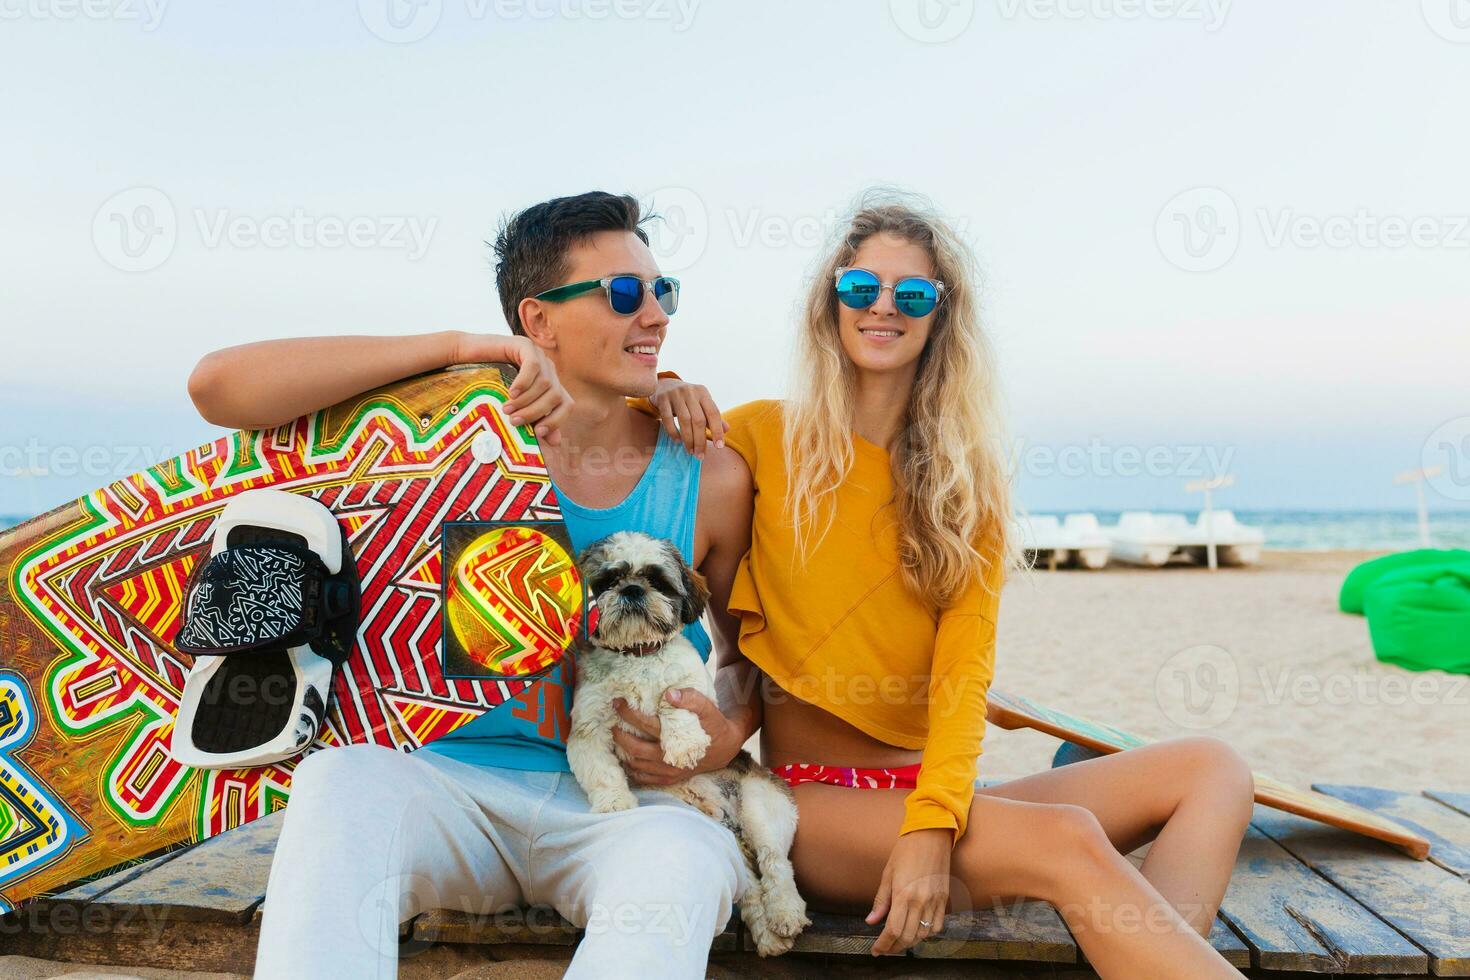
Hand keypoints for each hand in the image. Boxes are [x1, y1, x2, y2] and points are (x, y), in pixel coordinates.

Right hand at [454, 333, 572, 445]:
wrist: (464, 358)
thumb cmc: (487, 386)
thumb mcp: (513, 407)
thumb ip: (534, 421)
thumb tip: (556, 441)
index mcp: (550, 385)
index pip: (566, 405)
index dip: (556, 421)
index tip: (538, 433)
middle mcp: (549, 370)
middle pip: (556, 396)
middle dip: (536, 412)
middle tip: (514, 421)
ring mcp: (539, 356)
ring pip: (545, 383)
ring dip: (526, 400)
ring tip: (506, 409)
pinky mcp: (525, 345)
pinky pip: (533, 365)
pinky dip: (524, 382)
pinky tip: (511, 392)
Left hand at [611, 688, 743, 784]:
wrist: (725, 749)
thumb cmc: (714, 726)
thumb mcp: (709, 709)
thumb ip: (691, 699)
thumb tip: (669, 694)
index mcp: (675, 740)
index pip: (645, 725)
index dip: (629, 714)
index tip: (618, 703)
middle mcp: (668, 758)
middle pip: (634, 748)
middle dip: (619, 734)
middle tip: (611, 722)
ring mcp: (667, 772)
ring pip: (635, 765)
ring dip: (622, 752)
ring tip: (617, 738)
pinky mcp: (668, 779)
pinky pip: (643, 779)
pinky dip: (631, 769)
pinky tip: (626, 757)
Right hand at [650, 378, 728, 457]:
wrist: (665, 385)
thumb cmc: (687, 399)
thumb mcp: (701, 404)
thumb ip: (713, 416)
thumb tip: (727, 430)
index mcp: (703, 393)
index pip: (713, 413)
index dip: (717, 430)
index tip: (719, 446)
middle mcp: (691, 392)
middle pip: (698, 420)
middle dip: (700, 440)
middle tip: (700, 455)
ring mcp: (676, 394)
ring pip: (684, 420)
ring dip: (688, 439)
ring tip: (690, 451)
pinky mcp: (663, 399)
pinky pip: (667, 418)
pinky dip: (673, 432)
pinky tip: (677, 441)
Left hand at [866, 828, 952, 955]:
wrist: (931, 834)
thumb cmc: (906, 850)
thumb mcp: (888, 873)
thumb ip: (881, 900)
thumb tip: (871, 921)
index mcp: (903, 894)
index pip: (892, 930)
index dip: (883, 944)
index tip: (877, 950)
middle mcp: (920, 900)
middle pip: (907, 936)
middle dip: (894, 947)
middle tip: (885, 949)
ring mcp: (935, 900)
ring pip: (923, 934)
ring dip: (910, 942)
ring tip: (899, 942)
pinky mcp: (944, 898)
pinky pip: (937, 925)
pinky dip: (927, 934)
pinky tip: (917, 931)